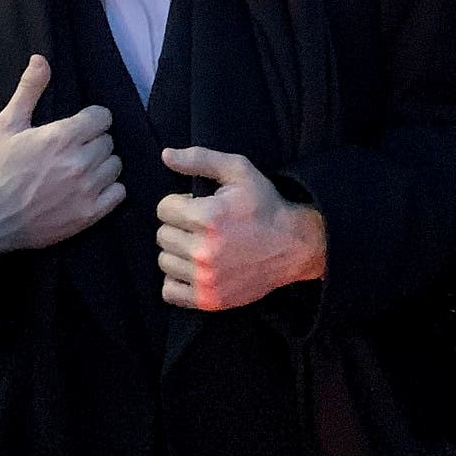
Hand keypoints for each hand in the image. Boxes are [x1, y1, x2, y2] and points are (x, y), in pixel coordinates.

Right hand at [0, 56, 122, 263]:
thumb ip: (29, 90)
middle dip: (93, 142)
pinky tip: (89, 188)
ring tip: (80, 169)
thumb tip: (40, 59)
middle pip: (108, 140)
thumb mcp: (7, 125)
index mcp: (61, 137)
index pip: (102, 116)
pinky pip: (119, 193)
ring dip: (101, 165)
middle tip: (73, 150)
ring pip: (115, 165)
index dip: (90, 120)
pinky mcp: (89, 214)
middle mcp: (78, 162)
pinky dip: (109, 189)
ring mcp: (86, 190)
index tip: (78, 127)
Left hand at [156, 147, 325, 309]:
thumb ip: (200, 159)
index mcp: (207, 216)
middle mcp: (203, 250)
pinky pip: (169, 291)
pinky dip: (178, 280)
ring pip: (164, 261)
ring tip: (201, 246)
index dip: (180, 204)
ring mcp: (206, 278)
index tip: (197, 206)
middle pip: (162, 235)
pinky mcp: (209, 299)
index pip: (163, 209)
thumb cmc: (264, 206)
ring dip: (178, 252)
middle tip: (202, 227)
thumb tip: (166, 155)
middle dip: (179, 227)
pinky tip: (195, 268)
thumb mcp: (239, 171)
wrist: (293, 246)